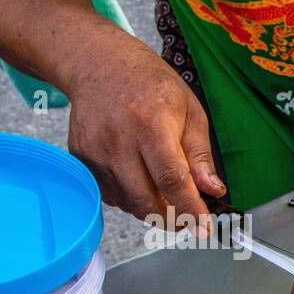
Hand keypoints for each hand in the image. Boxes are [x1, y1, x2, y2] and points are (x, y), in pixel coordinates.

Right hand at [64, 36, 224, 224]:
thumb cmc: (151, 86)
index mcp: (151, 125)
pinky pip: (109, 195)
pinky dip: (129, 198)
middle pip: (146, 200)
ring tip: (164, 189)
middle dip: (172, 218)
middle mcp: (118, 140)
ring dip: (151, 208)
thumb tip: (213, 191)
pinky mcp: (80, 157)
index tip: (204, 229)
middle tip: (189, 218)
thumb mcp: (190, 112)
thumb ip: (200, 155)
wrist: (98, 63)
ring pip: (128, 203)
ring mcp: (94, 150)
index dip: (190, 209)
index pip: (171, 179)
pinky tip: (139, 179)